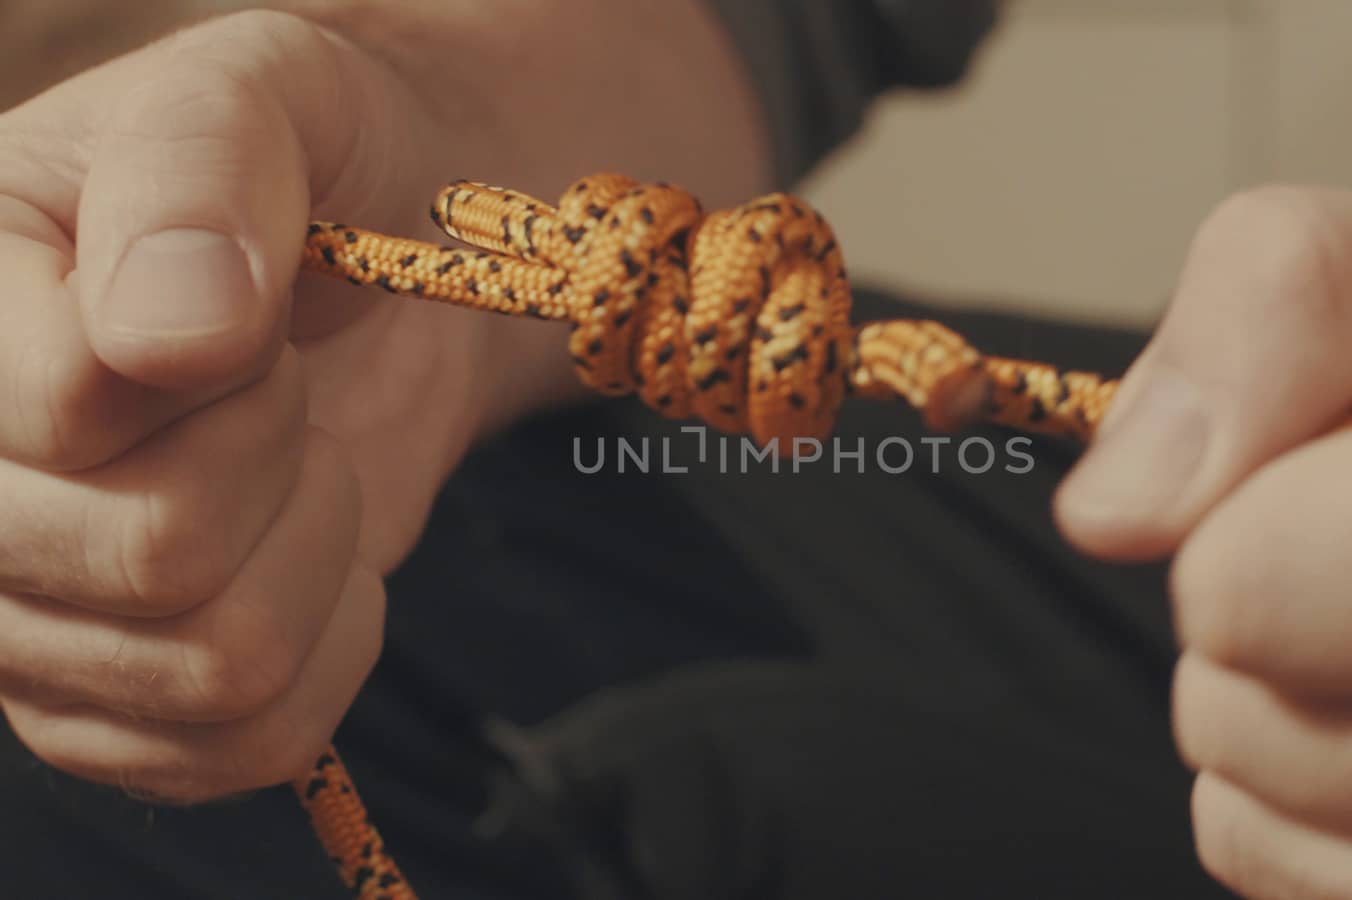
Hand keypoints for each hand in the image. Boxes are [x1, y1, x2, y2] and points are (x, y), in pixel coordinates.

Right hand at [0, 8, 551, 803]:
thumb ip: (196, 182)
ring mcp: (24, 617)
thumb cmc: (304, 166)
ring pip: (213, 667)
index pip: (67, 417)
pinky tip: (318, 557)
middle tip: (284, 385)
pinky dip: (332, 649)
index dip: (227, 370)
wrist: (375, 254)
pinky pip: (244, 744)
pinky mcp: (114, 705)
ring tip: (300, 464)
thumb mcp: (255, 101)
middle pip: (151, 559)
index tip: (252, 310)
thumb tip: (171, 339)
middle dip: (283, 457)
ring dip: (319, 551)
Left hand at [1057, 187, 1351, 896]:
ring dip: (1295, 709)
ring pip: (1268, 828)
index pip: (1259, 588)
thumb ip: (1289, 318)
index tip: (1348, 463)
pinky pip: (1324, 890)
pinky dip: (1336, 816)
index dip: (1254, 501)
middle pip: (1254, 727)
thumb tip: (1119, 505)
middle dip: (1267, 608)